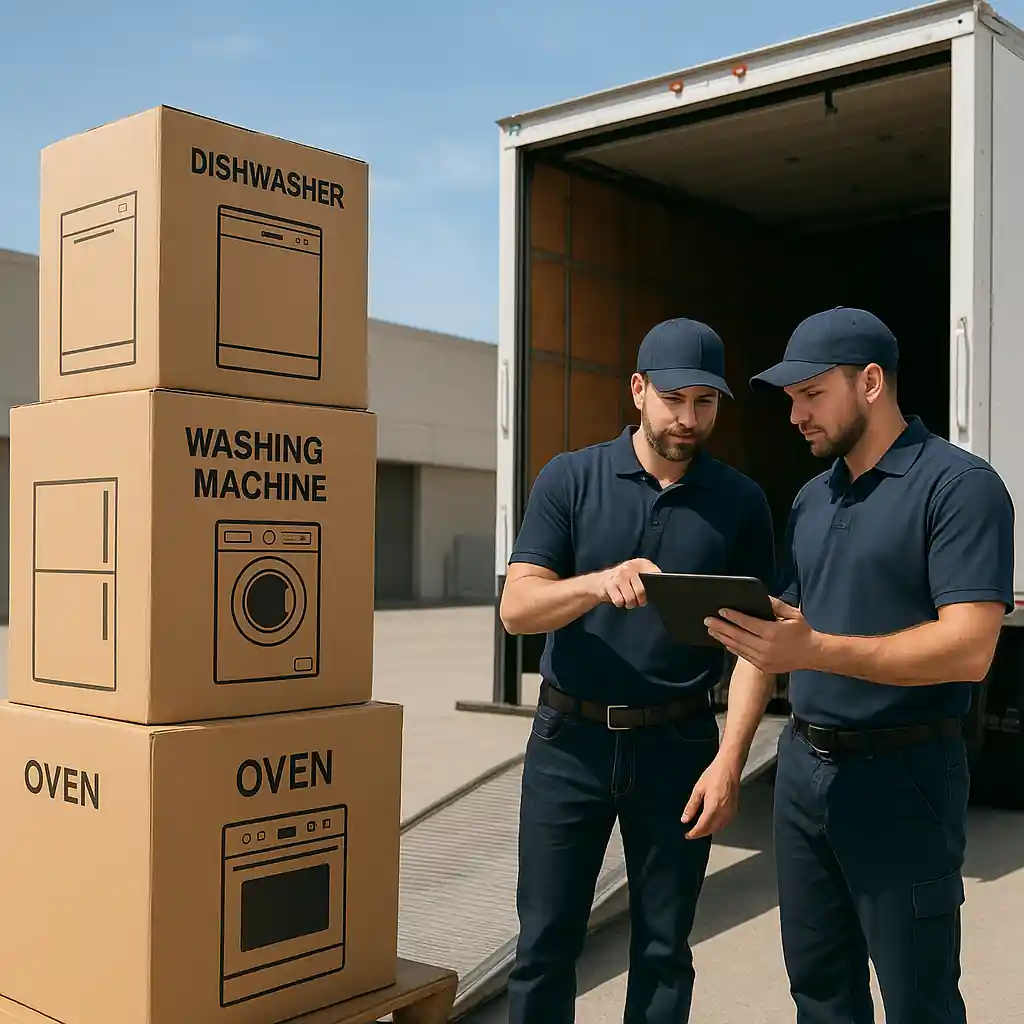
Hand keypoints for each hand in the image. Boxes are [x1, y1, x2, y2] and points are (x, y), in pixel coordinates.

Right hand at [595, 558, 660, 608]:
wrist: (599, 582)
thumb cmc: (624, 582)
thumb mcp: (637, 576)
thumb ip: (650, 579)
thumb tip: (666, 591)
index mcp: (641, 563)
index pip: (656, 575)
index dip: (659, 586)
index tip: (658, 592)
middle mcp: (630, 567)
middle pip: (642, 591)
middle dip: (641, 601)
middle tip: (639, 602)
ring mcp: (619, 575)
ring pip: (630, 598)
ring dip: (630, 604)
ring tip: (628, 600)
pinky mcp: (609, 584)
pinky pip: (619, 601)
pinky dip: (620, 603)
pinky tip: (618, 598)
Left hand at [681, 753, 740, 838]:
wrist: (729, 767)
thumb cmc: (714, 774)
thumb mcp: (698, 789)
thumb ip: (691, 806)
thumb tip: (685, 819)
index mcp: (713, 808)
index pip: (702, 827)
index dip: (694, 833)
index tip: (688, 835)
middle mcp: (724, 813)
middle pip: (711, 830)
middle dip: (701, 833)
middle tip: (692, 833)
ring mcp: (731, 812)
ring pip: (719, 828)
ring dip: (709, 831)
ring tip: (700, 829)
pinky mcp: (735, 810)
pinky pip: (725, 823)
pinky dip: (717, 826)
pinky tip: (711, 823)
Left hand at [705, 597, 819, 674]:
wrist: (812, 654)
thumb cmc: (802, 631)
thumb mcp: (792, 614)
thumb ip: (775, 605)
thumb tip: (760, 597)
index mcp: (772, 632)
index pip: (747, 623)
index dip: (733, 617)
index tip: (721, 611)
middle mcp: (765, 647)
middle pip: (738, 636)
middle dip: (721, 627)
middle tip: (707, 620)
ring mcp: (762, 659)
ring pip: (737, 647)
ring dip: (722, 637)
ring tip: (711, 629)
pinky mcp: (762, 666)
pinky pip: (742, 655)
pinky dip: (731, 647)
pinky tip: (723, 640)